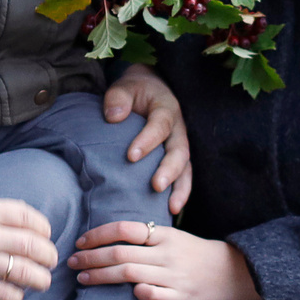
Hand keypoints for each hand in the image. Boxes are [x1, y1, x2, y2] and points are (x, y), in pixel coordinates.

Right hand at [0, 193, 56, 299]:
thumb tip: (18, 218)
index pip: (29, 218)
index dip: (44, 228)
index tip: (45, 236)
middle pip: (35, 246)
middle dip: (49, 255)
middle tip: (51, 261)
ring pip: (27, 273)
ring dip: (41, 279)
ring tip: (42, 281)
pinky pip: (7, 295)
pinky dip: (16, 296)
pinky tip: (15, 294)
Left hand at [69, 220, 259, 299]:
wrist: (236, 273)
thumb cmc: (197, 255)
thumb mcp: (175, 238)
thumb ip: (147, 238)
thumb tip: (111, 239)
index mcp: (165, 235)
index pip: (124, 230)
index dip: (98, 235)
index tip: (80, 242)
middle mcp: (167, 254)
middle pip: (120, 254)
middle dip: (90, 258)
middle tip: (71, 263)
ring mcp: (174, 276)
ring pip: (129, 274)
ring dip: (100, 277)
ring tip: (82, 279)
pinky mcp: (181, 298)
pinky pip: (152, 295)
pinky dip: (137, 293)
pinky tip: (124, 295)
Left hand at [100, 64, 192, 214]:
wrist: (150, 91)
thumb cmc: (135, 92)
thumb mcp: (125, 87)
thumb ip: (118, 98)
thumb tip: (113, 116)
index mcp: (166, 109)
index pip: (160, 125)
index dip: (148, 140)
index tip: (131, 156)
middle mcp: (178, 129)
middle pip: (179, 151)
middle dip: (169, 170)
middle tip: (156, 186)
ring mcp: (180, 146)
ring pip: (186, 168)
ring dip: (180, 188)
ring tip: (172, 208)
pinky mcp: (178, 159)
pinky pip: (183, 177)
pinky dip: (180, 194)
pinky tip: (171, 212)